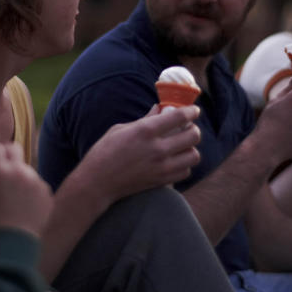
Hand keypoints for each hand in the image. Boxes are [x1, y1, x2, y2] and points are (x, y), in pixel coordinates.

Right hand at [0, 142, 52, 236]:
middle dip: (7, 152)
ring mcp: (35, 179)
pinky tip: (25, 204)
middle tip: (3, 163)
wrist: (15, 241)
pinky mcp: (46, 190)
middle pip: (14, 148)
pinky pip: (37, 184)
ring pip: (26, 169)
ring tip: (13, 192)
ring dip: (19, 174)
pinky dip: (31, 190)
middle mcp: (19, 170)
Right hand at [74, 105, 201, 199]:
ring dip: (191, 148)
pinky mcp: (162, 181)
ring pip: (194, 155)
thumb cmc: (104, 152)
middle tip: (187, 127)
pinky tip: (176, 161)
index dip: (191, 111)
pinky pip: (186, 171)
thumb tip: (159, 108)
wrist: (97, 182)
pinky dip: (184, 165)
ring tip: (182, 146)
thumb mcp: (121, 129)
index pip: (179, 116)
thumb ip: (144, 119)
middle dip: (193, 128)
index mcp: (146, 131)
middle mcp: (158, 148)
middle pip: (193, 135)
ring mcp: (162, 167)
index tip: (194, 110)